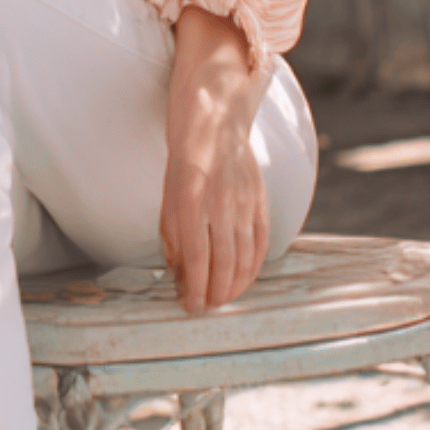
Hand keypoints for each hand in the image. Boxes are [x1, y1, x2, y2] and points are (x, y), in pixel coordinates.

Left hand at [160, 99, 268, 313]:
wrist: (215, 122)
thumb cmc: (183, 160)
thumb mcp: (167, 195)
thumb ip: (172, 233)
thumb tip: (180, 271)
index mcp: (190, 202)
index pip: (196, 257)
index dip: (195, 288)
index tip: (191, 307)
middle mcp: (219, 204)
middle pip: (224, 263)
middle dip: (216, 293)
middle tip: (209, 308)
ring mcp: (244, 202)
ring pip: (246, 257)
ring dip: (236, 285)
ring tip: (225, 299)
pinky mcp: (260, 200)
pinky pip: (262, 241)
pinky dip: (255, 265)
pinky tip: (246, 278)